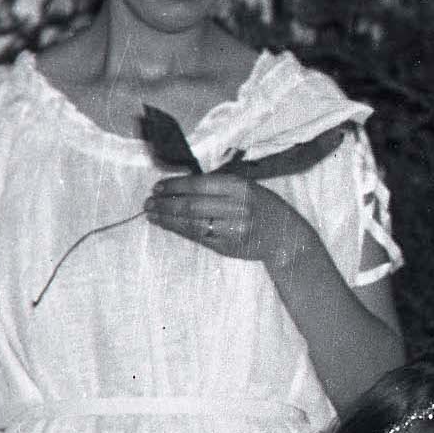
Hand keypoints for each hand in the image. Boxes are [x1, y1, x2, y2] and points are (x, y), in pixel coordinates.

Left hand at [142, 171, 282, 263]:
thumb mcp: (247, 187)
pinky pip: (199, 238)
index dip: (175, 186)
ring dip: (168, 220)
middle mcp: (237, 208)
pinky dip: (181, 231)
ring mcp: (232, 230)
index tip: (158, 186)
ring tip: (152, 215)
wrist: (285, 236)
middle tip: (148, 203)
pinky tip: (168, 226)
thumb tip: (180, 185)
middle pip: (192, 206)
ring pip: (192, 224)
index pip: (200, 184)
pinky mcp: (228, 247)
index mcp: (240, 187)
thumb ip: (218, 186)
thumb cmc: (262, 207)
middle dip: (166, 204)